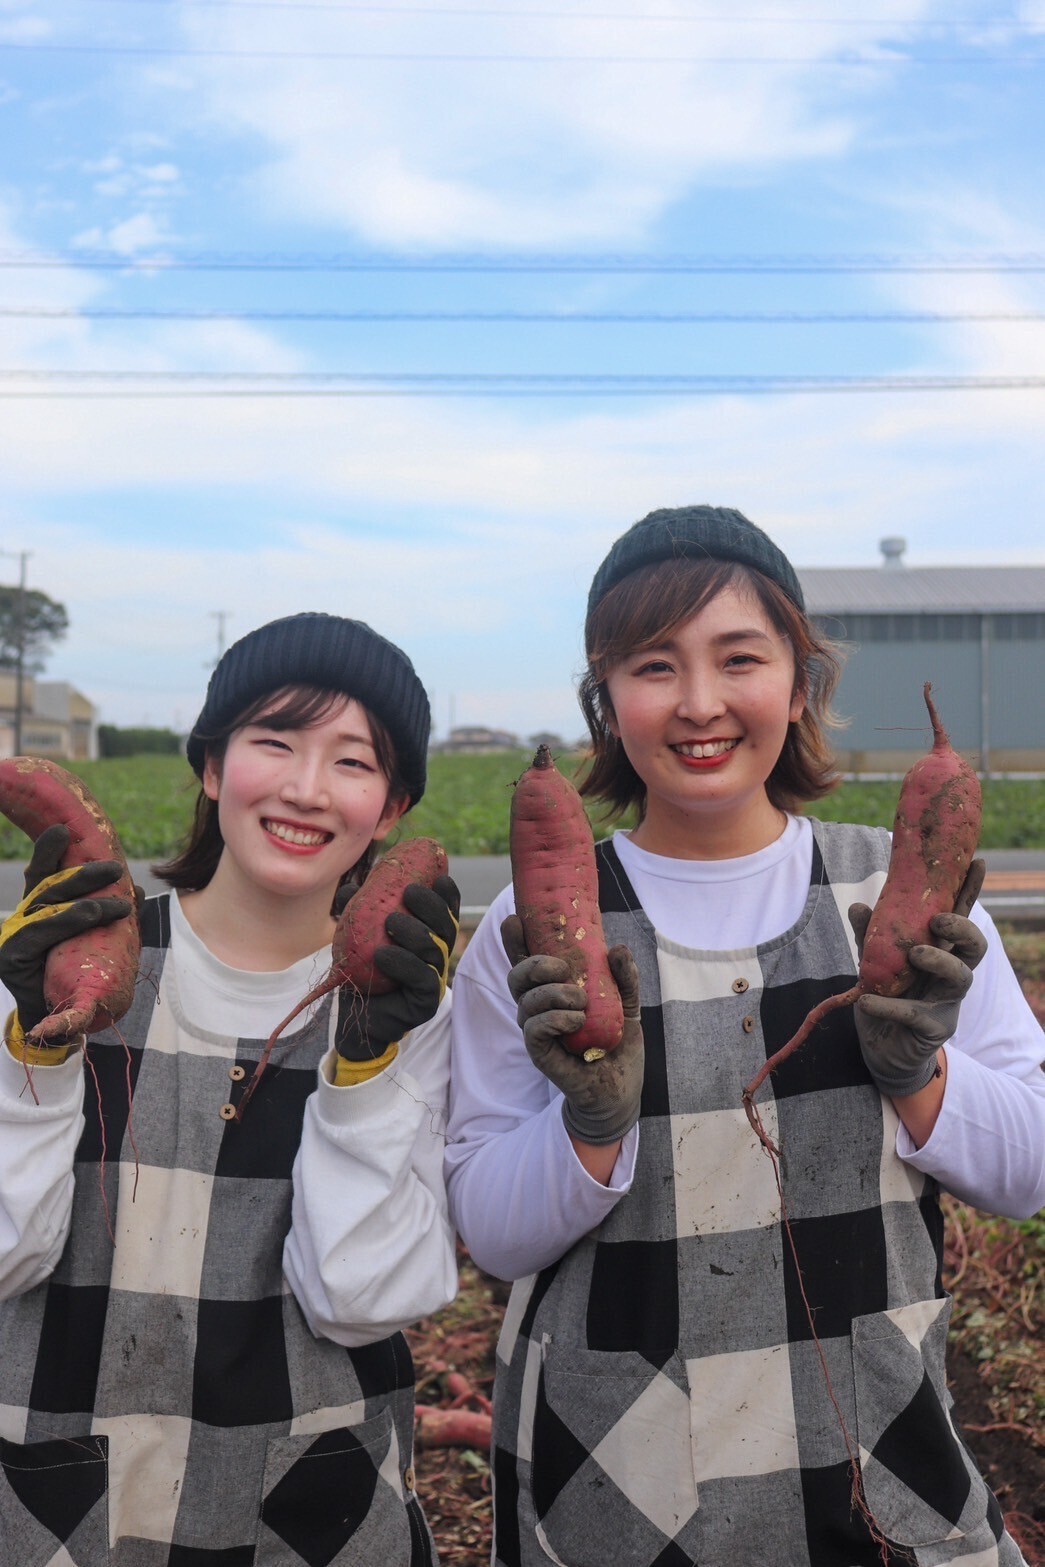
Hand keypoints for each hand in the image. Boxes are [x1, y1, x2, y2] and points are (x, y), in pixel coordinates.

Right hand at [0, 824, 133, 1039]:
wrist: (51, 1022)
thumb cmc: (72, 976)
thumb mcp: (88, 941)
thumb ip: (103, 914)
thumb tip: (136, 890)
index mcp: (36, 910)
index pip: (42, 874)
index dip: (49, 851)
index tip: (63, 829)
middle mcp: (20, 918)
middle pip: (49, 887)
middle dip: (84, 874)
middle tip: (117, 869)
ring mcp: (12, 938)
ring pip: (48, 909)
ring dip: (86, 902)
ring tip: (118, 904)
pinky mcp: (12, 959)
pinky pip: (40, 935)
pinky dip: (66, 922)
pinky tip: (89, 915)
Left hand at [335, 875, 459, 1060]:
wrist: (356, 1016)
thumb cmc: (362, 970)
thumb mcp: (357, 935)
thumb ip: (356, 910)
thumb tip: (349, 887)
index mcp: (429, 935)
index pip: (446, 910)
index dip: (447, 893)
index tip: (438, 877)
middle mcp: (437, 955)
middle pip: (446, 926)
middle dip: (432, 905)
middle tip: (410, 892)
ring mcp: (435, 979)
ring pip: (435, 949)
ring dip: (415, 932)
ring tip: (391, 921)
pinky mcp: (426, 1002)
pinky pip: (422, 979)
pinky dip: (404, 964)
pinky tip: (383, 955)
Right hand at [501, 915, 643, 1146]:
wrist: (621, 1087)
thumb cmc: (617, 1043)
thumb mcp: (627, 1004)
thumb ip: (625, 977)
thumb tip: (618, 949)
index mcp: (552, 991)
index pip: (526, 962)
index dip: (515, 940)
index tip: (515, 919)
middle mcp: (538, 1009)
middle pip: (516, 977)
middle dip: (534, 964)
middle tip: (564, 968)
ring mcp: (537, 1032)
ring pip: (525, 1002)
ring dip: (553, 994)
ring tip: (582, 1002)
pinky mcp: (541, 1054)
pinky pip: (533, 1029)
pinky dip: (553, 1019)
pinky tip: (576, 1020)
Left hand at [848, 859, 986, 1097]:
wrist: (881, 1049)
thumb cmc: (885, 998)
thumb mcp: (874, 962)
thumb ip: (871, 936)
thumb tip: (860, 905)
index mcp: (940, 951)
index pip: (959, 917)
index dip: (970, 892)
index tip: (978, 863)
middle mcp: (951, 973)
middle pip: (975, 946)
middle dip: (963, 928)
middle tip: (938, 920)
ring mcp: (947, 1001)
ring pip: (961, 976)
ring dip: (939, 960)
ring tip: (914, 955)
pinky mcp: (934, 1028)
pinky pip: (915, 1013)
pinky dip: (889, 1005)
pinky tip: (868, 1000)